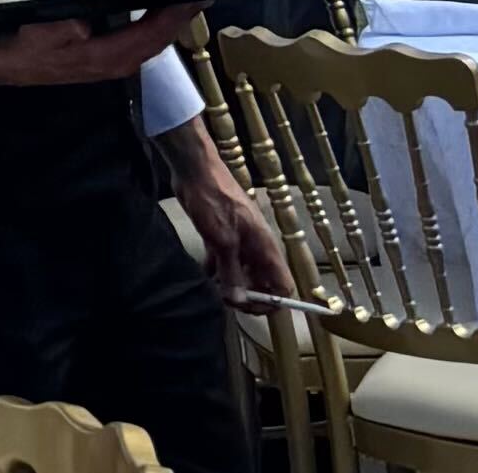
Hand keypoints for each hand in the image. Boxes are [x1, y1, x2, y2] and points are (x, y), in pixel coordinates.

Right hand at [0, 10, 196, 93]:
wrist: (6, 64)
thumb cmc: (23, 45)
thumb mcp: (37, 33)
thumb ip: (61, 29)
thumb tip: (83, 23)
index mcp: (106, 56)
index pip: (151, 34)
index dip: (175, 16)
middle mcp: (116, 64)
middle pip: (159, 41)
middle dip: (181, 19)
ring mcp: (111, 65)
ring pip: (151, 45)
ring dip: (170, 25)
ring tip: (187, 3)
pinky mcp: (105, 61)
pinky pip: (140, 45)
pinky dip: (155, 30)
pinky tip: (157, 16)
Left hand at [166, 127, 292, 301]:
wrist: (195, 170)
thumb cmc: (215, 201)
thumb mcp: (223, 241)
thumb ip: (232, 272)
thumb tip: (239, 301)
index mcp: (265, 248)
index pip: (282, 285)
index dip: (271, 301)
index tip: (248, 307)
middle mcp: (256, 248)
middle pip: (262, 283)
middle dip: (246, 296)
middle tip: (225, 299)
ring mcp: (239, 242)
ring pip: (241, 274)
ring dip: (229, 284)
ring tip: (212, 289)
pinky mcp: (221, 236)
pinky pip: (223, 262)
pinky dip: (215, 271)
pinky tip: (203, 274)